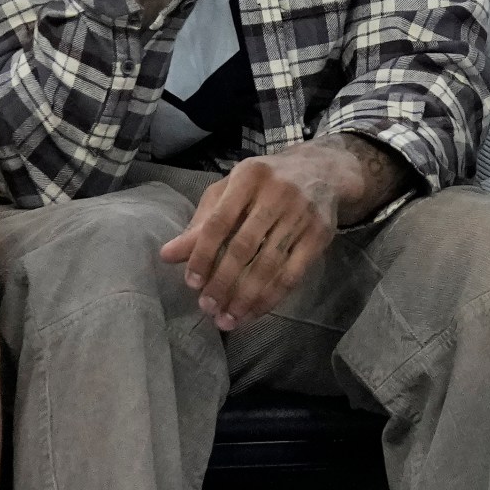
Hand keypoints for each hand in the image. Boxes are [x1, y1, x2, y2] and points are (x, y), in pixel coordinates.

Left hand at [158, 147, 349, 329]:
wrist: (322, 170)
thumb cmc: (265, 183)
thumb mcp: (230, 191)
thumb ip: (201, 222)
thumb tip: (167, 255)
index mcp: (248, 177)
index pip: (219, 222)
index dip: (202, 255)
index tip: (191, 283)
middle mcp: (277, 193)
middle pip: (244, 247)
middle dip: (223, 282)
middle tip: (207, 308)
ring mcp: (302, 215)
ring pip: (269, 265)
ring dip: (246, 297)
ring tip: (228, 319)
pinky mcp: (320, 236)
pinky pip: (293, 274)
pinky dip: (272, 297)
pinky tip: (254, 312)